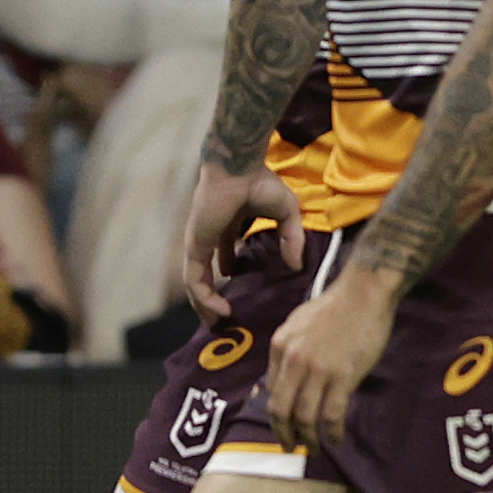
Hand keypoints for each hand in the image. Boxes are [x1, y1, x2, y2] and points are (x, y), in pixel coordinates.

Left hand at [179, 159, 302, 316]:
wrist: (239, 169)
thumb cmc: (260, 183)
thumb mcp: (287, 213)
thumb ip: (291, 239)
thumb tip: (297, 266)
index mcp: (226, 224)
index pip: (220, 253)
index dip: (226, 270)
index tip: (235, 285)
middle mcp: (209, 236)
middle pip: (205, 273)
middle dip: (210, 297)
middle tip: (222, 318)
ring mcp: (199, 243)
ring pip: (196, 283)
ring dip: (205, 306)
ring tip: (219, 324)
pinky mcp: (195, 247)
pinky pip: (196, 281)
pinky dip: (205, 299)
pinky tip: (220, 311)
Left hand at [264, 262, 396, 449]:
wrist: (363, 294)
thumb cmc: (333, 307)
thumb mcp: (296, 324)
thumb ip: (284, 352)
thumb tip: (274, 382)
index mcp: (280, 347)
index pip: (271, 390)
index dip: (276, 413)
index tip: (284, 425)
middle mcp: (293, 361)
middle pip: (282, 409)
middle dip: (284, 434)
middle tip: (290, 447)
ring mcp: (318, 370)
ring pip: (306, 417)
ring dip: (309, 439)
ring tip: (314, 449)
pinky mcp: (342, 376)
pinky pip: (332, 414)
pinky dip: (332, 432)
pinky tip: (336, 438)